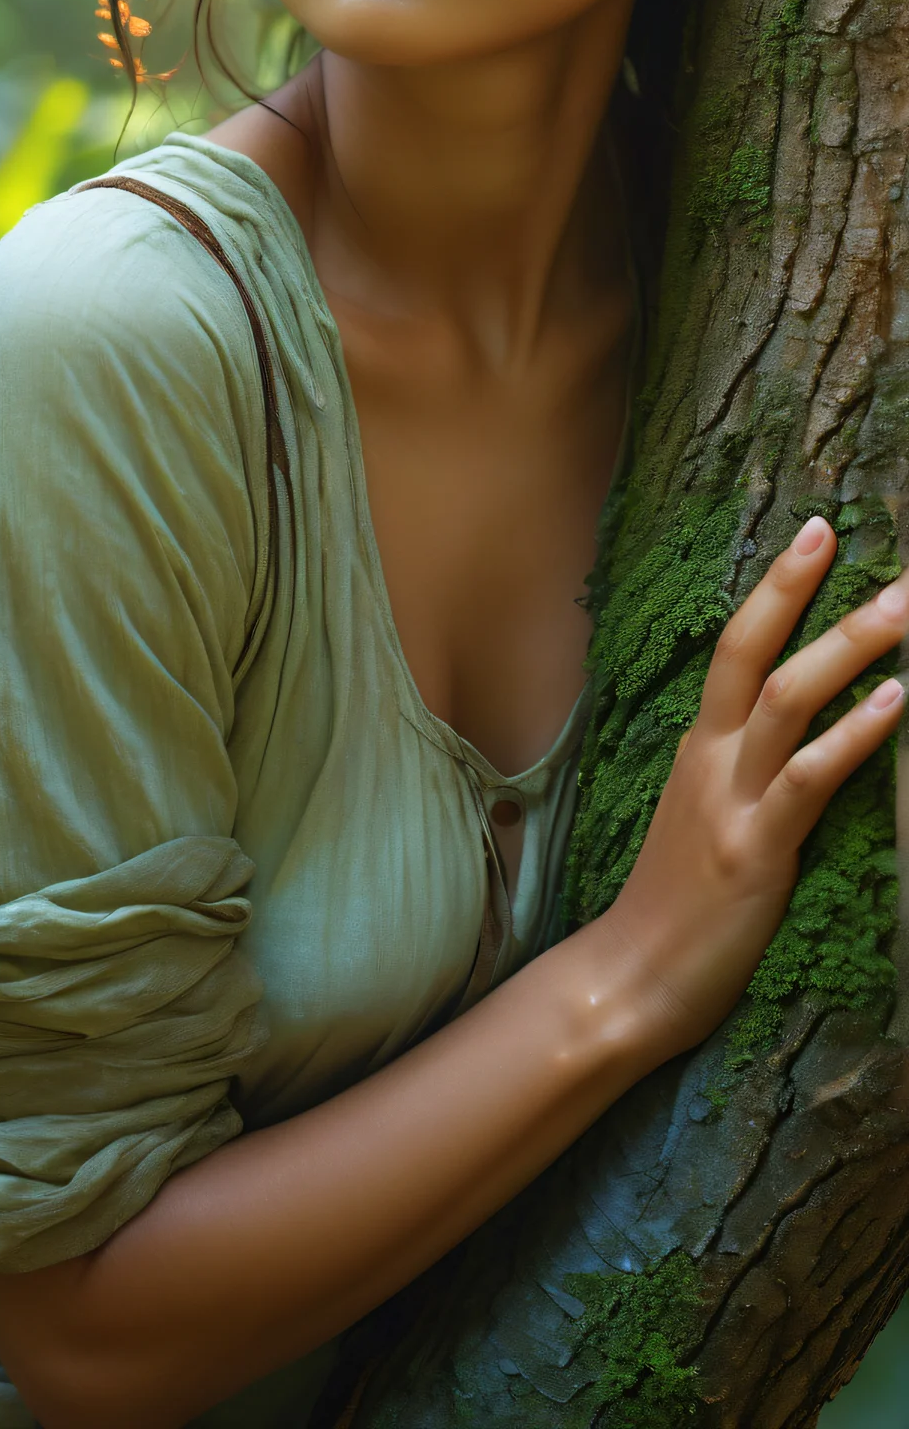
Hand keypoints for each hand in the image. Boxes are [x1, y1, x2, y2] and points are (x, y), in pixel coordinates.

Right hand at [610, 518, 905, 1059]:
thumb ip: (741, 767)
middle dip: (803, 589)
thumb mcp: (705, 814)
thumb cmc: (674, 903)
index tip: (819, 531)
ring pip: (789, 700)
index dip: (777, 586)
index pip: (737, 645)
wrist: (629, 980)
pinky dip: (856, 734)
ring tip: (904, 608)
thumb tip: (791, 726)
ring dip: (850, 646)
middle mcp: (712, 758)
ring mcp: (733, 801)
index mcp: (702, 746)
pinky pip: (810, 778)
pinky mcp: (756, 851)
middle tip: (854, 538)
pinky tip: (897, 702)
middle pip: (752, 651)